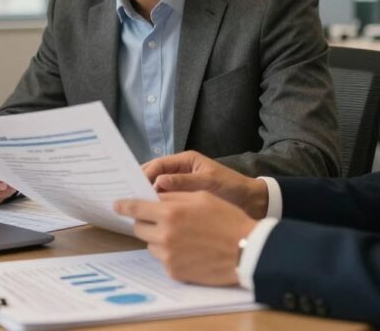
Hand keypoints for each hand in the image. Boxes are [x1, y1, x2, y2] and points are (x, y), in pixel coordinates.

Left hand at [115, 192, 256, 285]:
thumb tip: (153, 197)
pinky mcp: (174, 272)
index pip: (136, 208)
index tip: (117, 205)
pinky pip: (163, 259)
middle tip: (159, 220)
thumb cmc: (227, 219)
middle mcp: (164, 236)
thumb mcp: (201, 197)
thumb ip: (174, 196)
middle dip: (146, 222)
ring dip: (158, 239)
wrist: (247, 251)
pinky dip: (170, 254)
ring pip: (150, 245)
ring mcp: (168, 256)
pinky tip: (189, 250)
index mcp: (170, 213)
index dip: (124, 206)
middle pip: (139, 228)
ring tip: (181, 236)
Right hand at [143, 151, 268, 218]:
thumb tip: (159, 182)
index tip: (132, 185)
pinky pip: (166, 202)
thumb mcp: (210, 182)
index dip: (144, 173)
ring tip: (135, 209)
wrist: (251, 202)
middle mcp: (180, 172)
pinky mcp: (184, 200)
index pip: (158, 164)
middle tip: (127, 197)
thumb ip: (185, 182)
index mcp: (186, 161)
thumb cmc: (232, 187)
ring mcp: (182, 186)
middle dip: (141, 185)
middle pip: (154, 176)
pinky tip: (151, 218)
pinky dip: (158, 208)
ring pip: (158, 190)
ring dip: (148, 198)